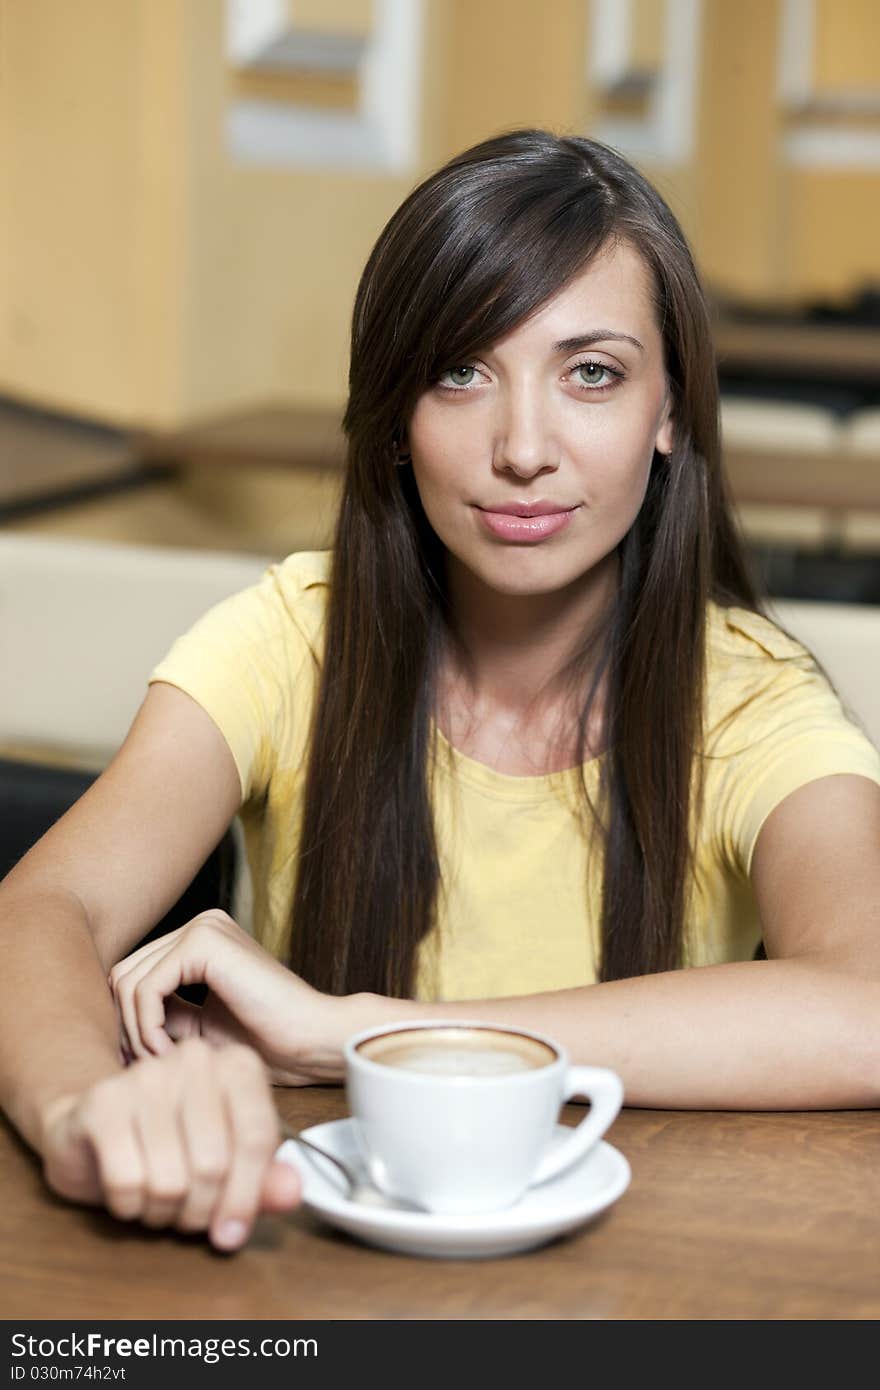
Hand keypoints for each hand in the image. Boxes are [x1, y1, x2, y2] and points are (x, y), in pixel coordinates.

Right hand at [39, 1038, 300, 1249]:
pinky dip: (130, 1206)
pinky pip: (128, 1181)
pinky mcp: (104, 1102)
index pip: (257, 1138)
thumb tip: (293, 1193)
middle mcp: (196, 1059)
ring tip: (159, 1203)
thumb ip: (265, 1179)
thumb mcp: (228, 1163)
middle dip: (201, 1211)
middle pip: (214, 1164)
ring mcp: (146, 1075)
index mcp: (239, 1066)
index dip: (247, 1197)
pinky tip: (129, 1194)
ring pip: (170, 1180)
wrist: (94, 1129)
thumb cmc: (173, 1145)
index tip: (232, 1234)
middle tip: (188, 1218)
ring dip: (164, 1212)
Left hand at [109, 910, 348, 1083]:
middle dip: (126, 1028)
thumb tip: (109, 1025)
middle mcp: (200, 925)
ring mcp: (203, 928)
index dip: (128, 1023)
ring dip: (136, 1032)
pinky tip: (170, 1052)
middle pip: (122, 976)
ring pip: (127, 982)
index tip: (143, 1064)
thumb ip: (162, 1016)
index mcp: (200, 941)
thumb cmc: (267, 1043)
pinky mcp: (204, 942)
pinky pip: (145, 987)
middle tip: (149, 1067)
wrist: (312, 1040)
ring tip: (163, 1062)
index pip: (132, 975)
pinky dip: (147, 1027)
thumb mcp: (199, 1030)